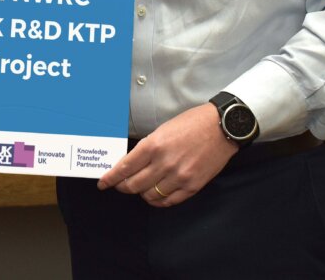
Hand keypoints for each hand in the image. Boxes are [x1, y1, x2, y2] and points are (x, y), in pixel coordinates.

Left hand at [98, 103, 235, 206]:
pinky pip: (169, 201)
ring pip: (150, 195)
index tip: (103, 183)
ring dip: (141, 193)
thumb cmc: (191, 123)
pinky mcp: (192, 186)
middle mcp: (164, 163)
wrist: (221, 127)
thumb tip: (132, 164)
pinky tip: (156, 195)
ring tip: (141, 188)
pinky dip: (158, 200)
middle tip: (119, 185)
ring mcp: (179, 176)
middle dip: (122, 187)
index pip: (125, 168)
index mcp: (153, 145)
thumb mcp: (162, 130)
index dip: (111, 178)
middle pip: (134, 185)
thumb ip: (147, 148)